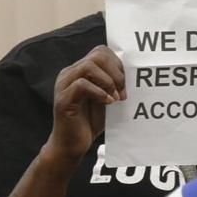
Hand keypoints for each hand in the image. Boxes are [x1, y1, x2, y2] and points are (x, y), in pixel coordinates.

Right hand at [47, 46, 125, 168]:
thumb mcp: (106, 98)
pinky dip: (99, 92)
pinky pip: (81, 85)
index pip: (101, 52)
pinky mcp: (62, 99)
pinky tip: (108, 103)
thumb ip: (114, 84)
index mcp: (79, 70)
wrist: (72, 145)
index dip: (118, 63)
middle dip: (116, 71)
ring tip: (116, 97)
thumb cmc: (90, 121)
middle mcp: (69, 74)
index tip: (126, 82)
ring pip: (89, 66)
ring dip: (108, 81)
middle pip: (97, 55)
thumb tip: (133, 73)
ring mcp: (64, 85)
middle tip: (122, 90)